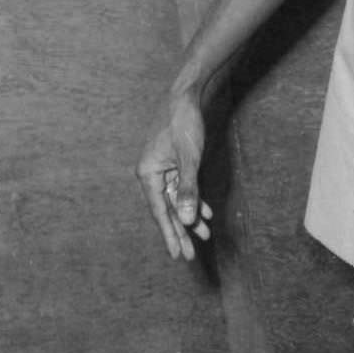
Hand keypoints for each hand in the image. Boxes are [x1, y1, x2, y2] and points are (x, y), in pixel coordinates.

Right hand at [136, 89, 213, 260]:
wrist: (185, 97)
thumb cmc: (184, 125)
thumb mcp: (189, 160)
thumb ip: (188, 190)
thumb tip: (186, 220)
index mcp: (148, 174)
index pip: (160, 212)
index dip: (170, 234)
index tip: (177, 255)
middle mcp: (151, 174)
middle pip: (167, 210)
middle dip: (179, 232)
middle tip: (189, 255)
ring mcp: (162, 169)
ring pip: (176, 200)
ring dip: (190, 217)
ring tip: (202, 235)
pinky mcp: (173, 163)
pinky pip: (182, 188)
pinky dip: (194, 200)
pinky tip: (205, 213)